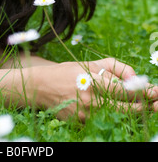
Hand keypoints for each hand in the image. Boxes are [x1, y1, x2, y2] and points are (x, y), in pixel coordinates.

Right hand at [27, 58, 157, 120]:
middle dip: (144, 106)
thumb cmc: (68, 72)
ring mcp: (86, 114)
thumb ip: (115, 67)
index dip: (143, 92)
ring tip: (142, 107)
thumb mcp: (91, 63)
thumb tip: (134, 77)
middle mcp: (91, 99)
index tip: (155, 91)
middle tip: (155, 103)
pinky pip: (104, 121)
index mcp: (94, 81)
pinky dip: (113, 116)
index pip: (125, 90)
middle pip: (126, 108)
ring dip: (131, 112)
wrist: (41, 87)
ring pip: (117, 116)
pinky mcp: (82, 124)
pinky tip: (117, 110)